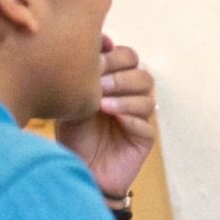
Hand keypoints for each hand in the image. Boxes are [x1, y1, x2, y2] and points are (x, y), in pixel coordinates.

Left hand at [56, 36, 157, 198]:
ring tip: (102, 103)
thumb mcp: (72, 101)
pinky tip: (112, 116)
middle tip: (99, 82)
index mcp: (117, 82)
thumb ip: (81, 77)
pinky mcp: (144, 139)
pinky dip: (130, 117)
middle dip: (120, 75)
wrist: (78, 170)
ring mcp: (141, 118)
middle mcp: (132, 96)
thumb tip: (86, 49)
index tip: (95, 59)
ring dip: (124, 96)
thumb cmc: (73, 135)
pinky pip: (146, 124)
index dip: (115, 55)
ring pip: (146, 96)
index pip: (128, 57)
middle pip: (142, 73)